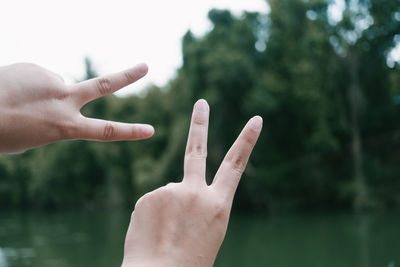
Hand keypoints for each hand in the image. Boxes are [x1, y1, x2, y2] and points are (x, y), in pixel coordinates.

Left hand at [0, 63, 153, 153]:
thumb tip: (59, 95)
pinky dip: (29, 84)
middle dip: (128, 76)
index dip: (130, 131)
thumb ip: (53, 119)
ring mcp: (50, 80)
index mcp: (64, 126)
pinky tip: (13, 90)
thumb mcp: (33, 139)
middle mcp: (63, 100)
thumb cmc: (1, 133)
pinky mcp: (36, 67)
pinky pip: (40, 77)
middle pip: (103, 85)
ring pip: (57, 85)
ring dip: (43, 93)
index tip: (150, 131)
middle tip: (145, 66)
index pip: (106, 131)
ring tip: (19, 100)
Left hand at [122, 100, 261, 266]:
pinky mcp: (148, 196)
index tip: (256, 119)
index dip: (247, 140)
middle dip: (200, 123)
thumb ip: (196, 202)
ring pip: (169, 193)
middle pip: (197, 149)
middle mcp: (195, 192)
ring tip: (165, 236)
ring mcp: (170, 191)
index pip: (235, 164)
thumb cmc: (189, 261)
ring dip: (167, 211)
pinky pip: (151, 203)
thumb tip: (175, 186)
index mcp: (218, 204)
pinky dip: (152, 217)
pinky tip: (153, 234)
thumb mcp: (207, 231)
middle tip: (201, 103)